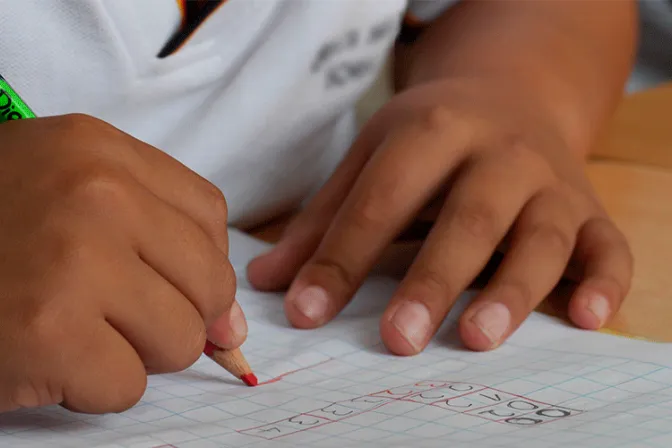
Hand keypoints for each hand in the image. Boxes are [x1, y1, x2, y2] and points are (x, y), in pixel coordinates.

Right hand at [0, 115, 244, 412]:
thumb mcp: (69, 197)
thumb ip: (160, 243)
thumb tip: (233, 326)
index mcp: (99, 151)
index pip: (209, 216)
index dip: (200, 265)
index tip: (175, 288)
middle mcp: (96, 194)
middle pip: (209, 282)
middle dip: (175, 315)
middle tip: (113, 313)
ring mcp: (74, 262)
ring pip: (180, 339)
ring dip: (134, 352)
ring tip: (77, 330)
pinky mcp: (47, 334)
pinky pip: (128, 385)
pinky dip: (93, 387)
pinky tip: (48, 358)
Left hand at [248, 79, 632, 354]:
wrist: (511, 95)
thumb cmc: (431, 137)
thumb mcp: (372, 157)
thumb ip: (324, 220)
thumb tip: (267, 282)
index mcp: (433, 131)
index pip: (381, 200)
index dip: (341, 258)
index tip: (305, 314)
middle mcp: (499, 153)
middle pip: (467, 218)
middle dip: (432, 279)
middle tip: (397, 340)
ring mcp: (551, 182)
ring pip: (540, 237)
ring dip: (512, 289)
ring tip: (476, 338)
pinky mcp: (590, 210)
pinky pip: (609, 248)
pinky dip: (605, 283)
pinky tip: (586, 318)